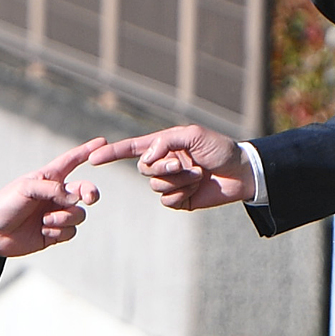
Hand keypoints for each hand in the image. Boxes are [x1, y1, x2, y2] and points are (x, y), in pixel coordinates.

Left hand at [0, 137, 113, 257]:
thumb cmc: (6, 203)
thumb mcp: (26, 188)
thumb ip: (52, 189)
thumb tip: (75, 199)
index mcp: (49, 178)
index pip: (71, 161)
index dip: (86, 151)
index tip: (102, 142)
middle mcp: (56, 195)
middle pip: (85, 191)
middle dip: (91, 193)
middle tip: (89, 198)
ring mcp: (57, 214)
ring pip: (79, 215)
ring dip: (64, 217)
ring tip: (45, 219)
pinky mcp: (55, 233)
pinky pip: (70, 231)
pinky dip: (58, 231)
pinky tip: (43, 230)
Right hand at [81, 122, 254, 211]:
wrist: (241, 173)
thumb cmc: (220, 148)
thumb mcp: (193, 135)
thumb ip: (166, 140)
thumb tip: (149, 155)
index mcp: (164, 145)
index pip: (132, 148)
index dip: (112, 152)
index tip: (93, 157)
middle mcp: (164, 163)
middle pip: (144, 169)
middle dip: (163, 168)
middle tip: (184, 165)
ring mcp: (171, 183)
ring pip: (156, 186)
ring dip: (177, 181)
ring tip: (198, 175)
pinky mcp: (180, 200)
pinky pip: (167, 201)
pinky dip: (181, 194)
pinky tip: (196, 189)